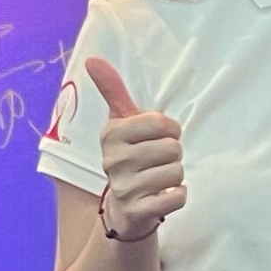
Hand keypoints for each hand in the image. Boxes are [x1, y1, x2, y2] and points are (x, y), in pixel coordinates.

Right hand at [83, 56, 185, 244]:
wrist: (124, 209)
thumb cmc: (129, 158)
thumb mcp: (121, 124)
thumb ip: (113, 91)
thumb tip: (92, 59)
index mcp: (111, 134)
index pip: (161, 123)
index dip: (170, 130)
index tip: (161, 138)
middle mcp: (113, 160)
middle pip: (172, 148)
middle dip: (172, 155)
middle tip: (157, 163)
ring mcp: (124, 187)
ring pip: (177, 172)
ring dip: (175, 176)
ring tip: (158, 180)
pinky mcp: (138, 211)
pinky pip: (177, 197)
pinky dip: (178, 196)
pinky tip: (163, 196)